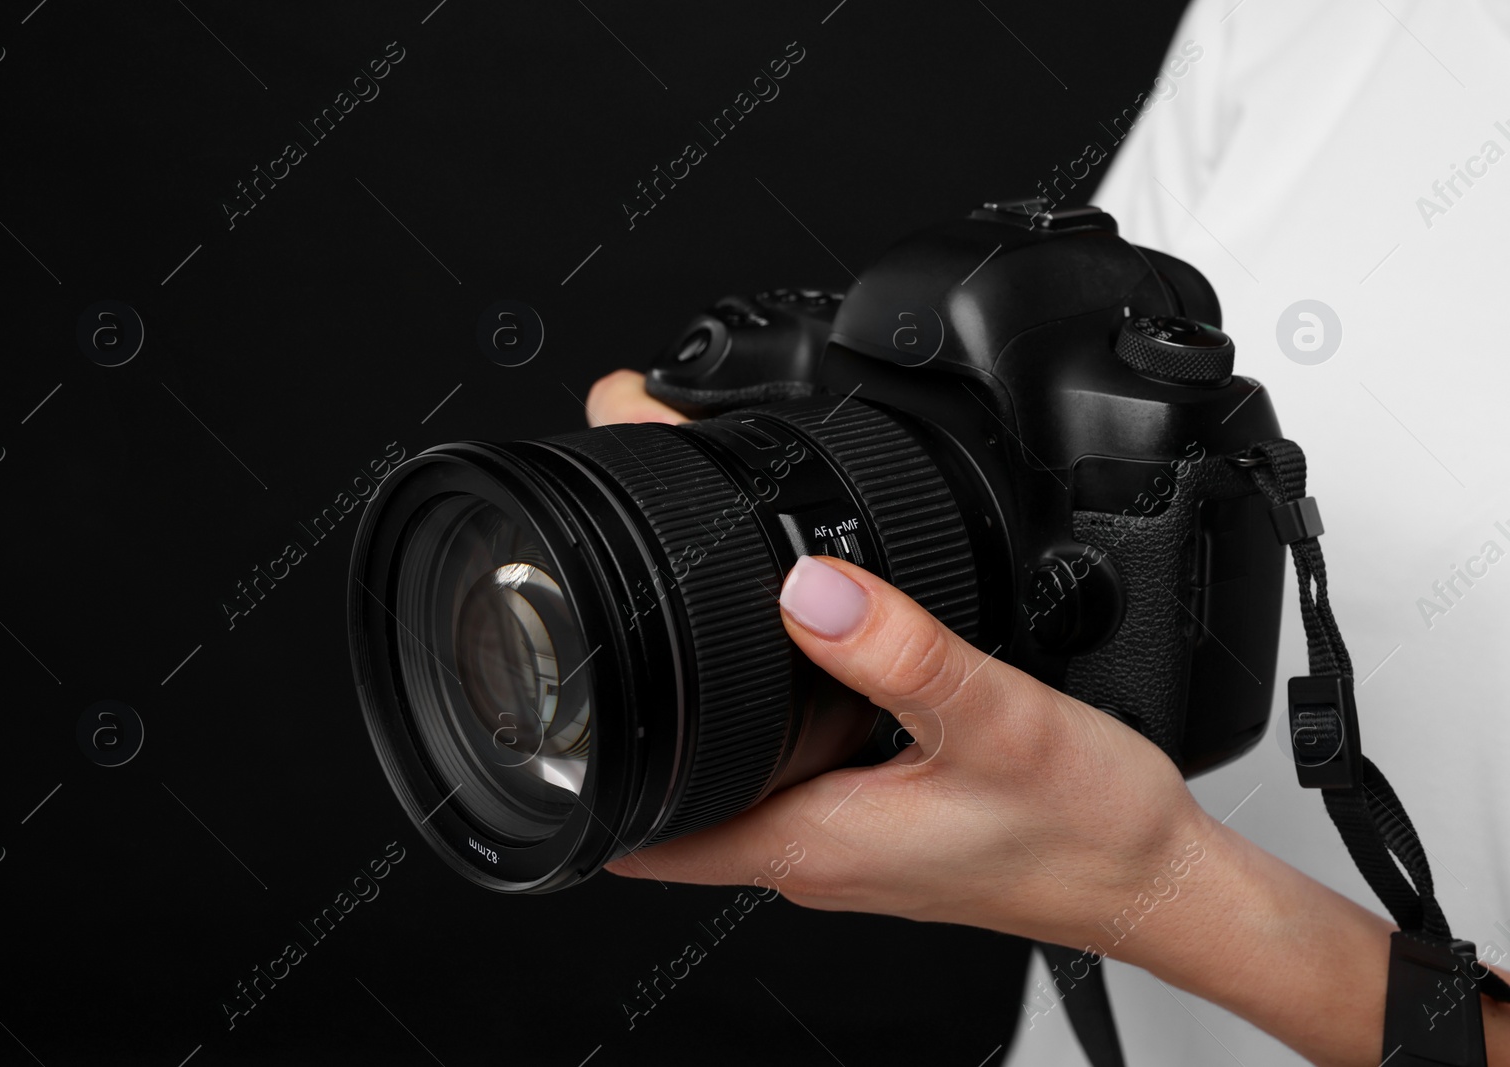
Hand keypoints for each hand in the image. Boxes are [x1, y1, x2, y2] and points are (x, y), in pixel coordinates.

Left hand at [584, 367, 1509, 1066]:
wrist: (1159, 878)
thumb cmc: (1087, 834)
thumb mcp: (995, 723)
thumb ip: (900, 652)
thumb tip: (807, 588)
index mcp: (808, 840)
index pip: (642, 833)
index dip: (583, 777)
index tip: (549, 712)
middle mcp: (810, 848)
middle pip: (674, 792)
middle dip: (631, 719)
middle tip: (610, 626)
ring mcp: (842, 837)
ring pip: (731, 776)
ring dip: (698, 713)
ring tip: (678, 629)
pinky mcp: (879, 818)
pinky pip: (790, 768)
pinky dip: (766, 718)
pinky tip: (793, 664)